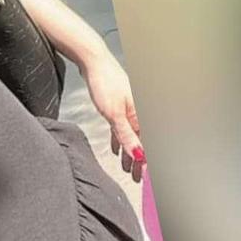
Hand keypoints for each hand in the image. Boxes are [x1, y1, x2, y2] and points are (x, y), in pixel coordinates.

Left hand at [82, 50, 145, 181]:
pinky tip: (117, 150)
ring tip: (126, 169)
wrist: (92, 61)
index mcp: (141, 115)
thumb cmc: (105, 82)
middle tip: (136, 179)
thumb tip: (140, 156)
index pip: (148, 144)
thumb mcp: (114, 113)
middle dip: (139, 161)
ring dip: (129, 152)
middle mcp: (138, 112)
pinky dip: (120, 140)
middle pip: (141, 142)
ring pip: (131, 136)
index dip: (147, 163)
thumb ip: (126, 135)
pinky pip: (122, 128)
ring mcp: (128, 109)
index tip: (145, 179)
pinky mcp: (118, 106)